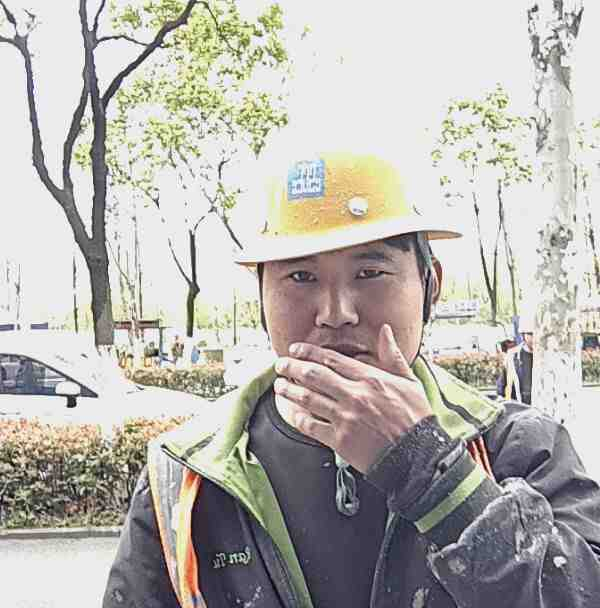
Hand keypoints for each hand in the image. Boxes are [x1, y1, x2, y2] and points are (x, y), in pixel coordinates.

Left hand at [273, 324, 432, 472]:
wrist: (417, 455)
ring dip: (289, 390)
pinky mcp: (340, 440)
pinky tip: (292, 412)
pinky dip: (298, 418)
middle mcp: (354, 395)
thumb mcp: (409, 382)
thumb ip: (393, 355)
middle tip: (281, 364)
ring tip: (279, 385)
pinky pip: (311, 426)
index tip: (296, 349)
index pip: (331, 359)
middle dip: (292, 367)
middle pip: (314, 375)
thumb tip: (385, 331)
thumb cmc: (415, 419)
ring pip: (308, 399)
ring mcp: (345, 417)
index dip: (309, 352)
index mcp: (370, 378)